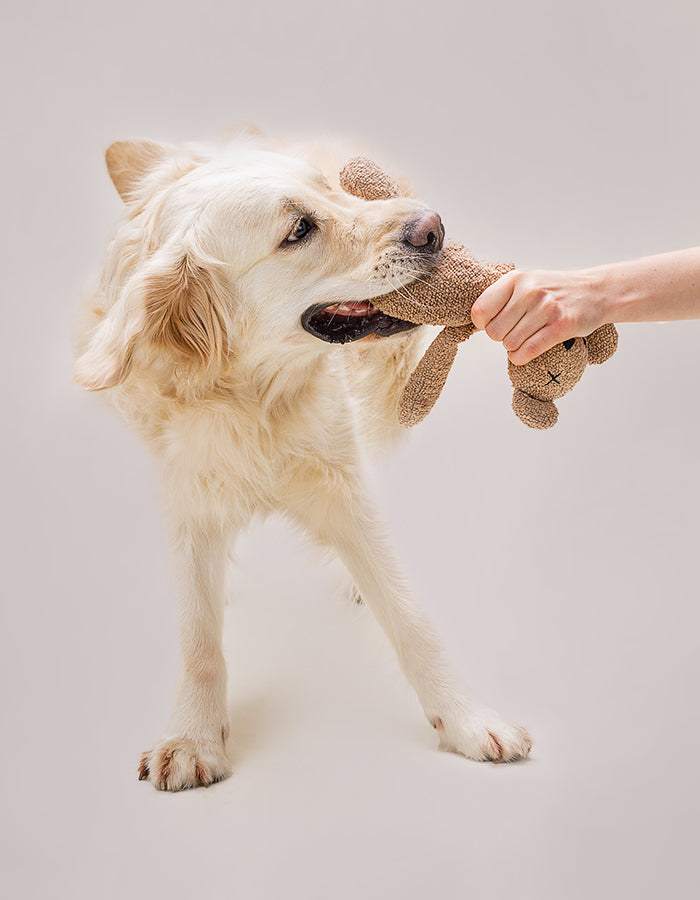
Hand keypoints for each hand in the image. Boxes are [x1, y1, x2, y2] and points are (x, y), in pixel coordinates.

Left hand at [470, 269, 606, 364]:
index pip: (480, 311)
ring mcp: (547, 308)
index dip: (483, 325)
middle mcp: (529, 291)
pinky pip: (528, 351)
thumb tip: (477, 322)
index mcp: (516, 279)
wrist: (595, 292)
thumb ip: (502, 298)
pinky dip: (522, 358)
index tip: (495, 324)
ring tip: (526, 339)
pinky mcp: (561, 326)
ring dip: (514, 348)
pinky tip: (525, 353)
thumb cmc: (554, 291)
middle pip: (494, 333)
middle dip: (501, 338)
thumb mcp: (526, 283)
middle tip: (515, 332)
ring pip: (510, 344)